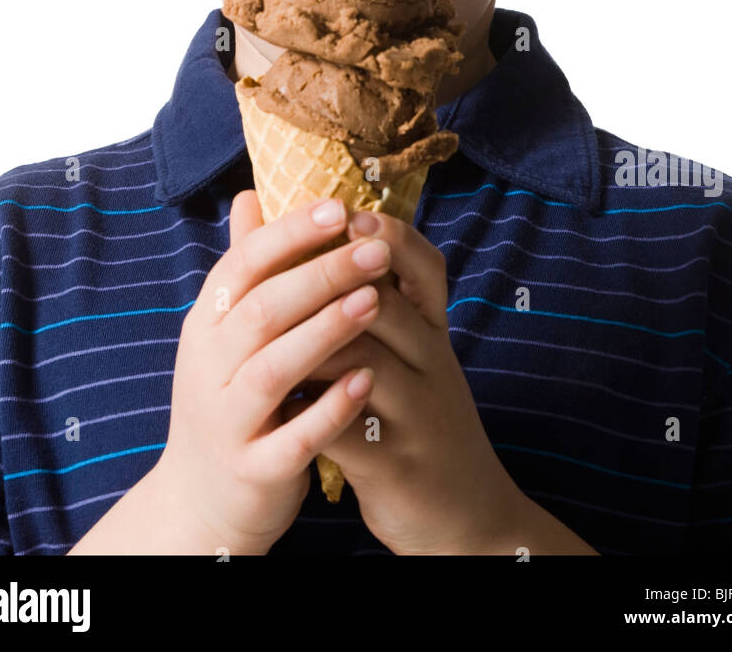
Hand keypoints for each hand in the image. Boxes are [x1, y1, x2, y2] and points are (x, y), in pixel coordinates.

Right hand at [155, 191, 392, 554]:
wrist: (202, 500)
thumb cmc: (229, 398)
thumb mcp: (226, 332)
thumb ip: (244, 267)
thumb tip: (248, 195)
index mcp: (206, 325)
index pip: (242, 265)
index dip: (288, 233)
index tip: (338, 207)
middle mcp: (208, 368)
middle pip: (261, 309)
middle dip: (320, 275)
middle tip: (374, 250)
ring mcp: (227, 420)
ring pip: (272, 369)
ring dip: (325, 331)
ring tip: (375, 301)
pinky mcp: (252, 469)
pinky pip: (292, 437)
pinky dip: (329, 408)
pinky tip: (367, 379)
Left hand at [282, 211, 520, 554]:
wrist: (468, 517)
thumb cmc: (419, 419)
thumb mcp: (407, 359)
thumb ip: (366, 300)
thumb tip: (321, 235)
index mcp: (436, 334)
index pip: (426, 267)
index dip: (390, 237)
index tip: (348, 215)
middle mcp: (435, 366)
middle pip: (385, 305)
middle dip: (330, 280)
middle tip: (280, 262)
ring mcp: (421, 416)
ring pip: (364, 363)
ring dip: (310, 342)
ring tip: (264, 329)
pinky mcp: (399, 466)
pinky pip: (350, 430)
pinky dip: (311, 410)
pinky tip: (278, 399)